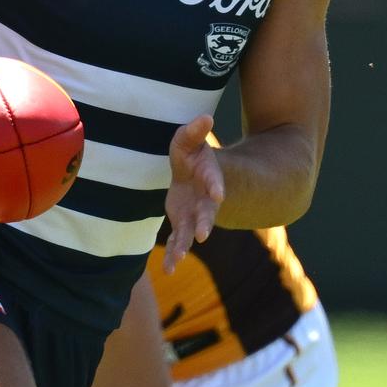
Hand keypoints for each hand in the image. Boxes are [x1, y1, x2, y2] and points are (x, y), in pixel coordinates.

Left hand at [163, 115, 224, 273]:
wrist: (193, 176)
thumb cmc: (191, 154)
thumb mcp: (188, 140)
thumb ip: (195, 131)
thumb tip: (206, 117)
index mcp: (208, 177)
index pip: (213, 180)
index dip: (215, 186)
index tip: (218, 194)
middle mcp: (204, 200)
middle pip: (206, 213)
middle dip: (204, 222)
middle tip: (202, 234)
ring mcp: (194, 214)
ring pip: (190, 232)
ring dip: (184, 245)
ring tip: (178, 259)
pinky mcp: (182, 224)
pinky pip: (178, 242)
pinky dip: (173, 254)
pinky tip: (168, 269)